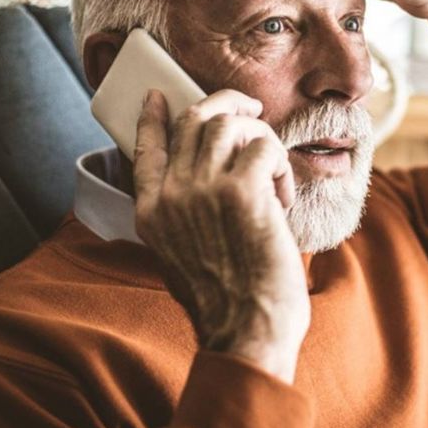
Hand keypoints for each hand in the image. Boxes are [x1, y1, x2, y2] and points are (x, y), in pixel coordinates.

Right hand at [133, 88, 308, 382]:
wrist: (247, 329)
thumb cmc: (227, 300)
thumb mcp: (181, 255)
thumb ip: (182, 215)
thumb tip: (208, 180)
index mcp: (151, 213)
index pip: (144, 149)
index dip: (152, 118)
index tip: (157, 97)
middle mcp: (171, 195)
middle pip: (192, 121)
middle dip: (226, 104)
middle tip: (251, 108)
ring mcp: (203, 189)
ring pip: (229, 124)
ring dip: (260, 136)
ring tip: (273, 168)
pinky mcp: (241, 191)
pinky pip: (264, 147)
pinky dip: (280, 166)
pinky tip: (284, 199)